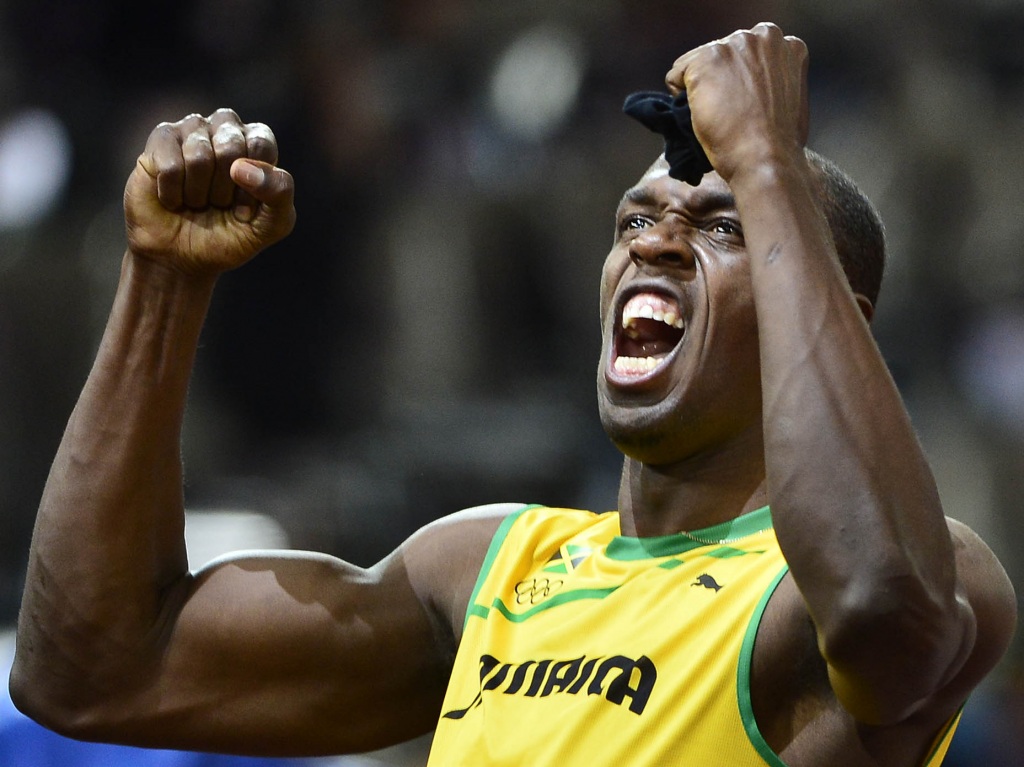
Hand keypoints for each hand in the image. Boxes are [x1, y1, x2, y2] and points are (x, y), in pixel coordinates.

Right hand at [123, 109, 295, 276]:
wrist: (182, 258)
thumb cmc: (230, 236)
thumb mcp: (271, 225)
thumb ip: (279, 193)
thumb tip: (241, 167)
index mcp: (257, 141)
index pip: (261, 145)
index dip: (254, 186)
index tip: (245, 211)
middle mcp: (225, 127)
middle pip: (230, 147)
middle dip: (224, 190)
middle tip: (218, 205)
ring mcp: (191, 129)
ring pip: (198, 156)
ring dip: (198, 194)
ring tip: (196, 202)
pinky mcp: (160, 139)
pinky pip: (170, 166)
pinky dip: (173, 194)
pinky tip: (173, 199)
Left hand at [666, 23, 809, 181]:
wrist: (765, 157)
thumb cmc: (780, 142)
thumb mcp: (790, 98)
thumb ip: (775, 81)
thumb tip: (759, 89)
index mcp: (784, 44)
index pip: (744, 54)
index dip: (739, 81)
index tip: (743, 104)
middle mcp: (760, 36)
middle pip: (720, 55)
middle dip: (719, 81)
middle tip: (727, 113)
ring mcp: (732, 46)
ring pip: (695, 64)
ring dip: (699, 90)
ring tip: (716, 116)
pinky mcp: (705, 60)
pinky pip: (675, 76)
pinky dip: (679, 98)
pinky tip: (700, 115)